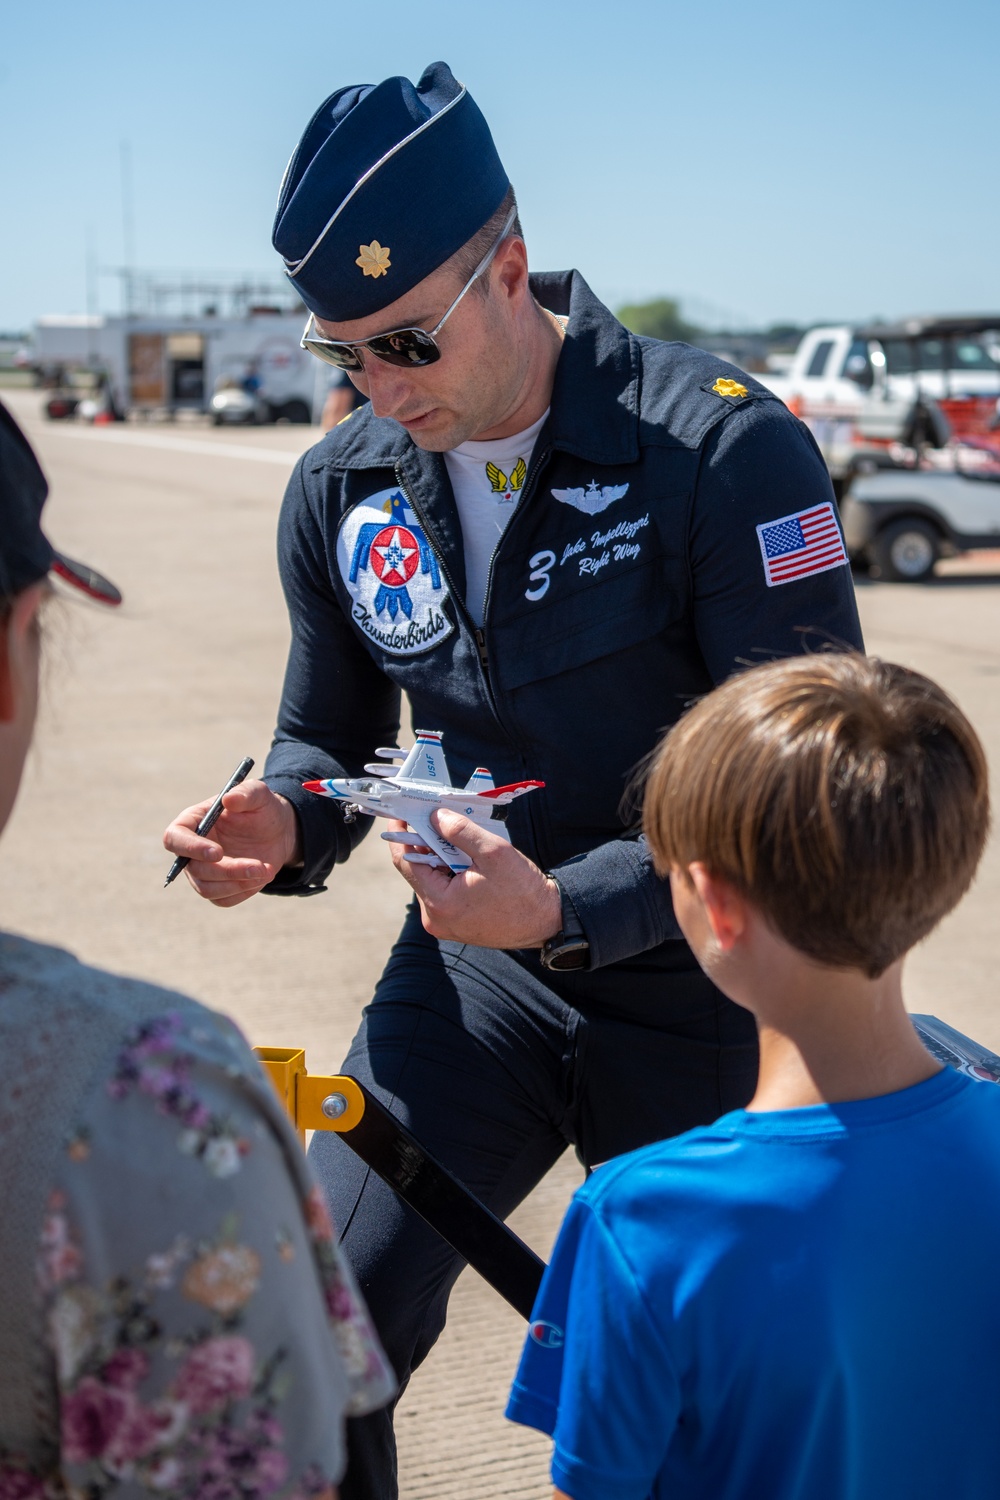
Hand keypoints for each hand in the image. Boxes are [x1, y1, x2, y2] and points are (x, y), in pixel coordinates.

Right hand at [162, 779, 301, 907]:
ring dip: (238, 883)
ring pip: (207, 888)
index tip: (218, 853)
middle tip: (258, 866)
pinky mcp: (218, 887)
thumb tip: (228, 800)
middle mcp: (191, 850)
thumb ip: (245, 793)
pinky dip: (243, 891)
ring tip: (266, 870)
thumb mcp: (259, 794)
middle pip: (195, 869)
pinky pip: (222, 899)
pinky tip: (262, 876)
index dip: (191, 848)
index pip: (174, 838)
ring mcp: (203, 871)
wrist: (278, 832)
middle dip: (228, 870)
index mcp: (192, 822)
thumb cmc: (262, 809)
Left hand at [384, 809, 562, 948]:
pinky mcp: (457, 925)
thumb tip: (436, 816)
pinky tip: (468, 859)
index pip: (406, 863)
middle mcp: (435, 918)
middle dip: (426, 842)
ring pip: (433, 880)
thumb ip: (460, 831)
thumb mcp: (493, 852)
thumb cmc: (524, 891)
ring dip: (441, 857)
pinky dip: (451, 872)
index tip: (400, 813)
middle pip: (418, 871)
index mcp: (439, 904)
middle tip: (436, 817)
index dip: (401, 835)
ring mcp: (446, 924)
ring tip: (459, 837)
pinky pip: (445, 892)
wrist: (547, 922)